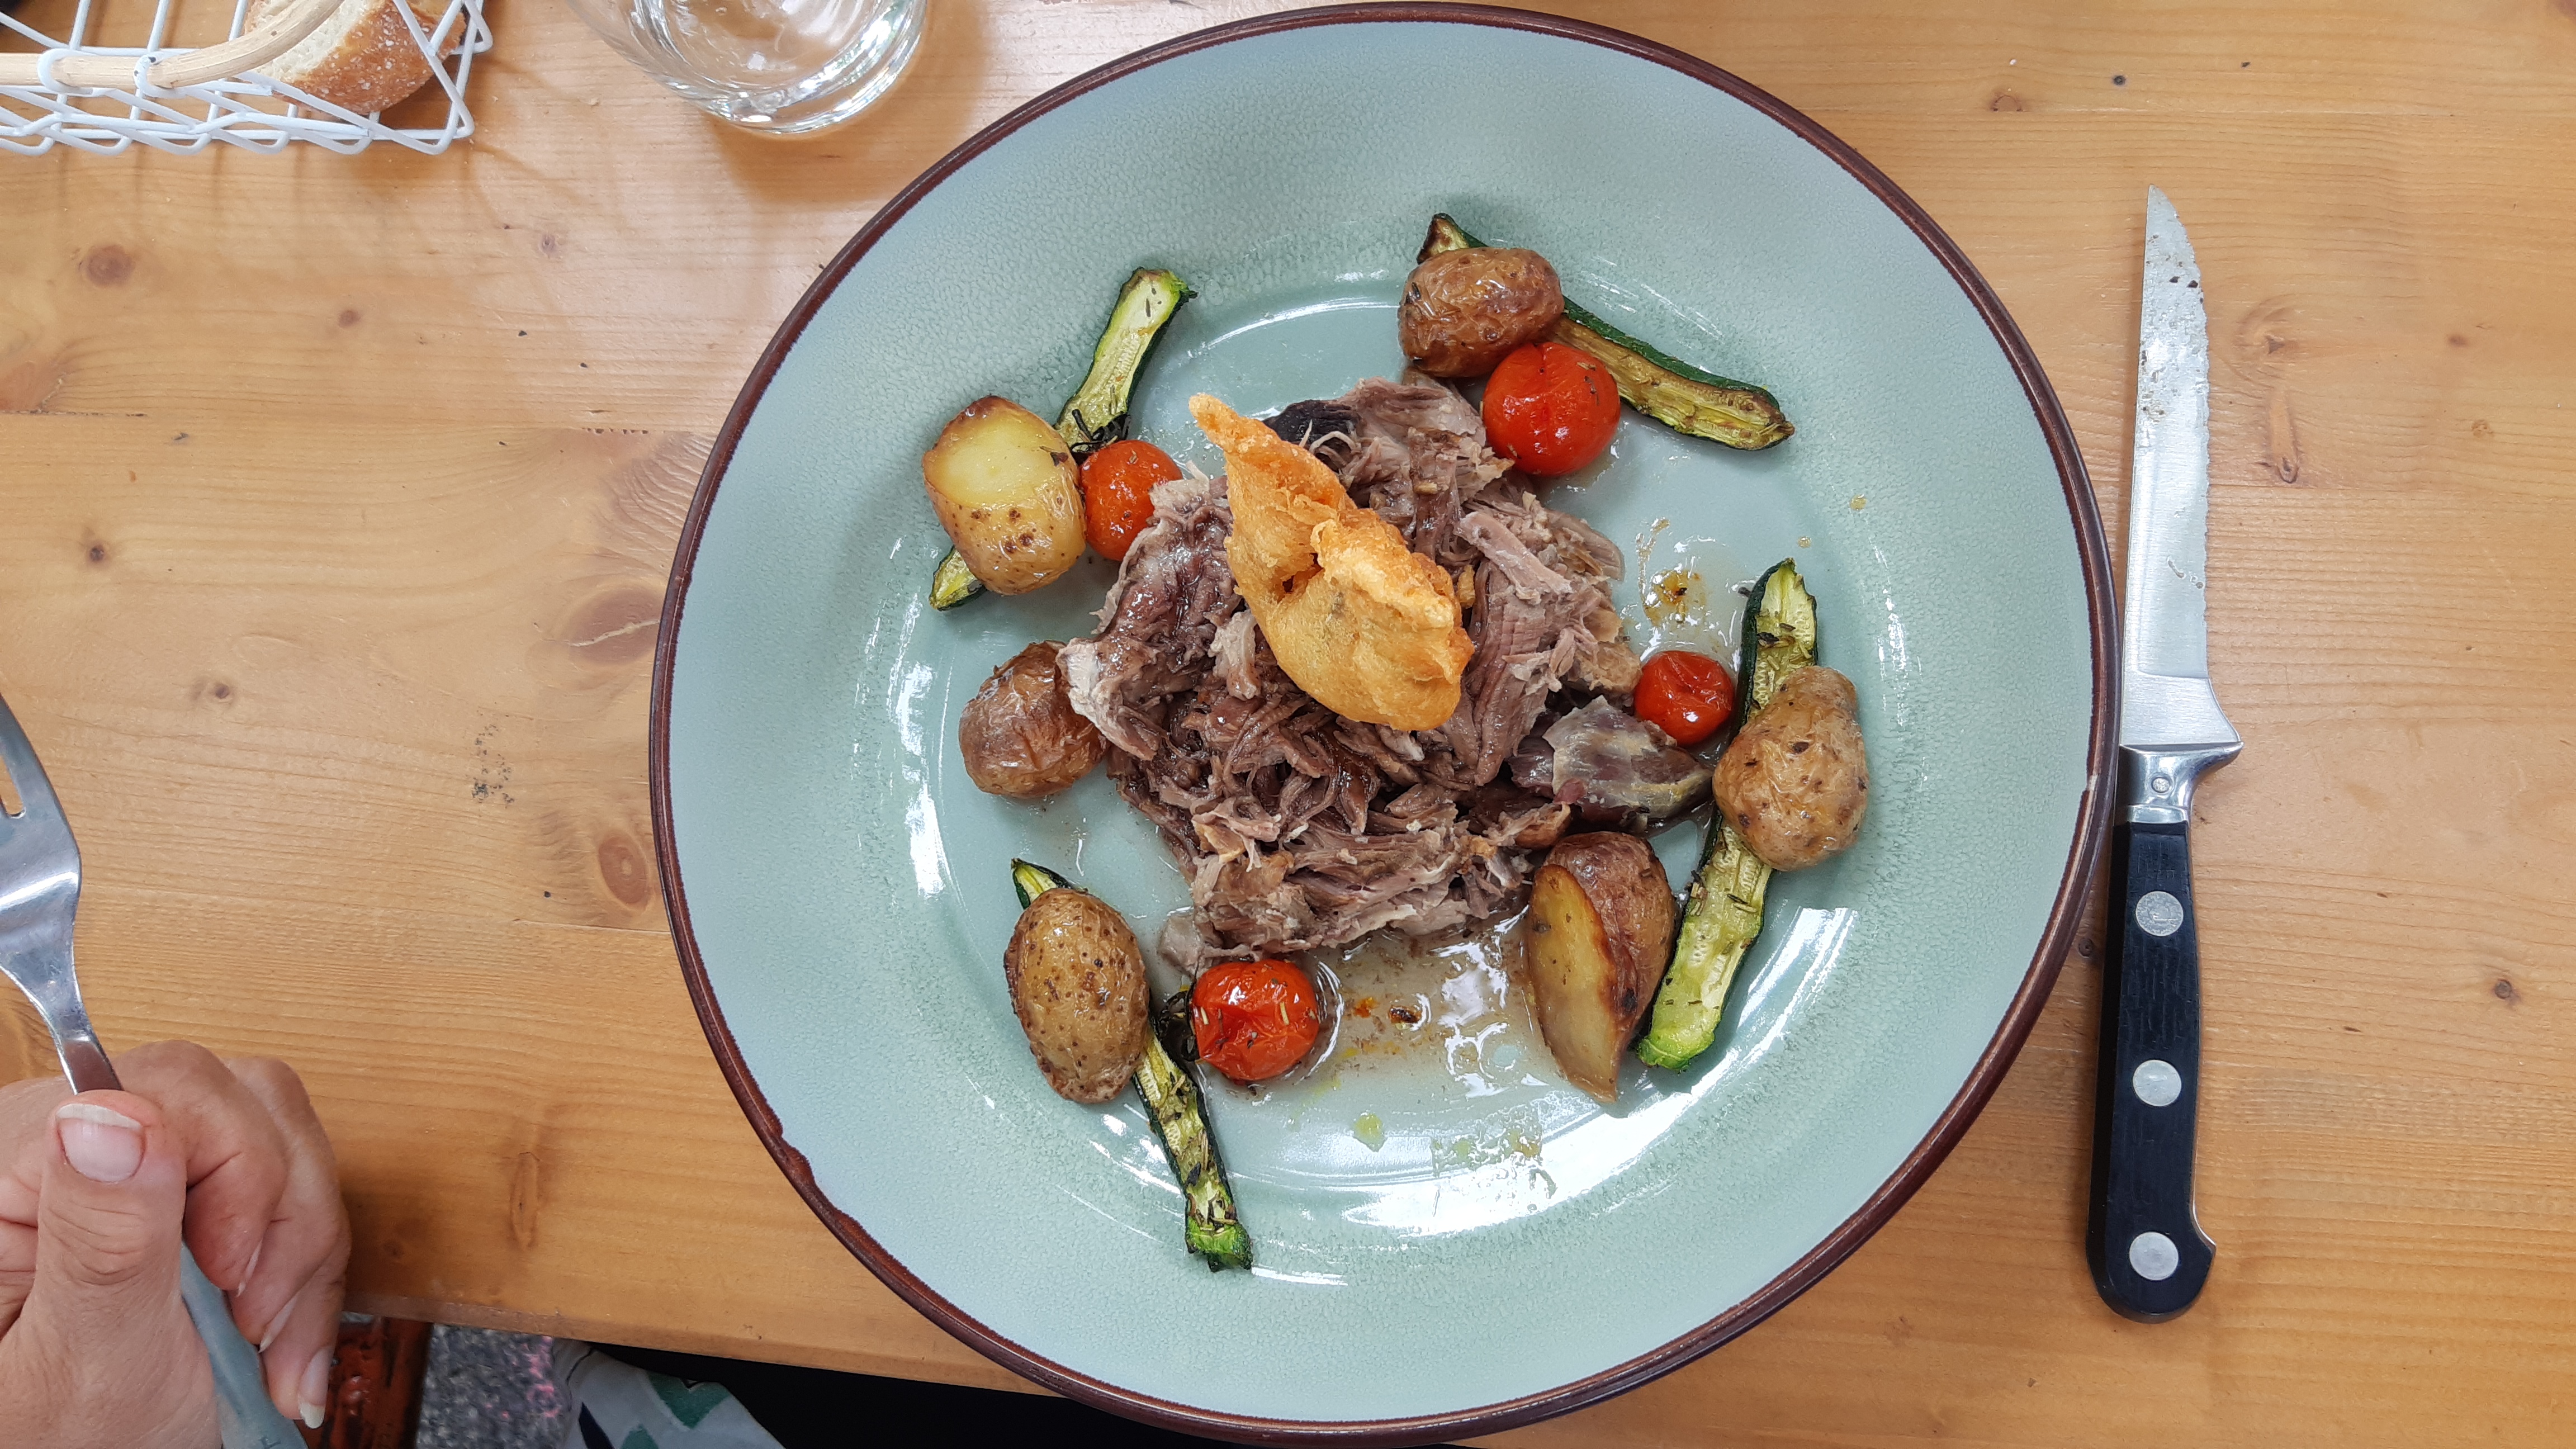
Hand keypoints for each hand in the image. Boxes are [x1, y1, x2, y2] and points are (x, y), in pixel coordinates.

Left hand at [0, 1042, 351, 1444]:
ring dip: (301, 1254)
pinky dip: (304, 1268)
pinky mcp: (196, 1190)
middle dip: (280, 1222)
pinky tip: (276, 1337)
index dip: (238, 1172)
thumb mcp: (84, 1359)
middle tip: (253, 1321)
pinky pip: (294, 1185)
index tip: (231, 1277)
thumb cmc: (60, 1442)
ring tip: (269, 1349)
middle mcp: (81, 1143)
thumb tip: (115, 1112)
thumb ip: (105, 1238)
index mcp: (18, 1167)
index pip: (173, 1089)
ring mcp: (149, 1163)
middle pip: (243, 1105)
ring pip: (285, 1141)